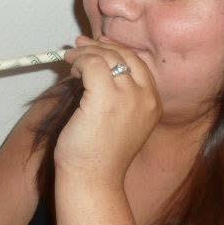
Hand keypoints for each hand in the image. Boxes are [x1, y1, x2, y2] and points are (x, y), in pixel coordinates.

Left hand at [55, 36, 160, 185]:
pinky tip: (70, 69)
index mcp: (153, 104)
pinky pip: (91, 64)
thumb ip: (118, 96)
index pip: (138, 63)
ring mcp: (128, 96)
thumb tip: (96, 65)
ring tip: (70, 58)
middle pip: (125, 55)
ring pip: (107, 56)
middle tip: (80, 45)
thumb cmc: (100, 156)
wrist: (93, 179)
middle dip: (100, 47)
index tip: (98, 47)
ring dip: (86, 53)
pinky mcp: (105, 97)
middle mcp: (146, 98)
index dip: (117, 51)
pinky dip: (78, 61)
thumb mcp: (121, 122)